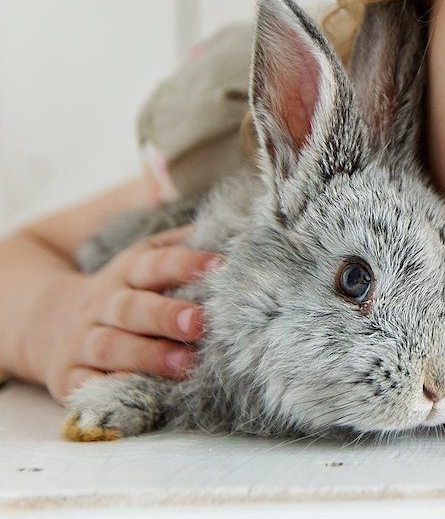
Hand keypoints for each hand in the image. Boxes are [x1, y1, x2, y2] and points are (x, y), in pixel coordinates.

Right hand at [32, 225, 220, 401]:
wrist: (46, 319)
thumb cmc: (123, 290)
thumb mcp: (143, 256)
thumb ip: (179, 242)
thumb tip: (227, 221)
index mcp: (127, 272)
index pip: (156, 263)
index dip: (186, 263)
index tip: (220, 265)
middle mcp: (103, 305)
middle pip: (132, 308)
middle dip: (166, 315)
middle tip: (200, 322)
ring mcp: (83, 341)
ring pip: (111, 347)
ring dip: (147, 356)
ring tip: (185, 364)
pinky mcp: (69, 377)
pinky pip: (85, 385)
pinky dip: (110, 389)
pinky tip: (140, 393)